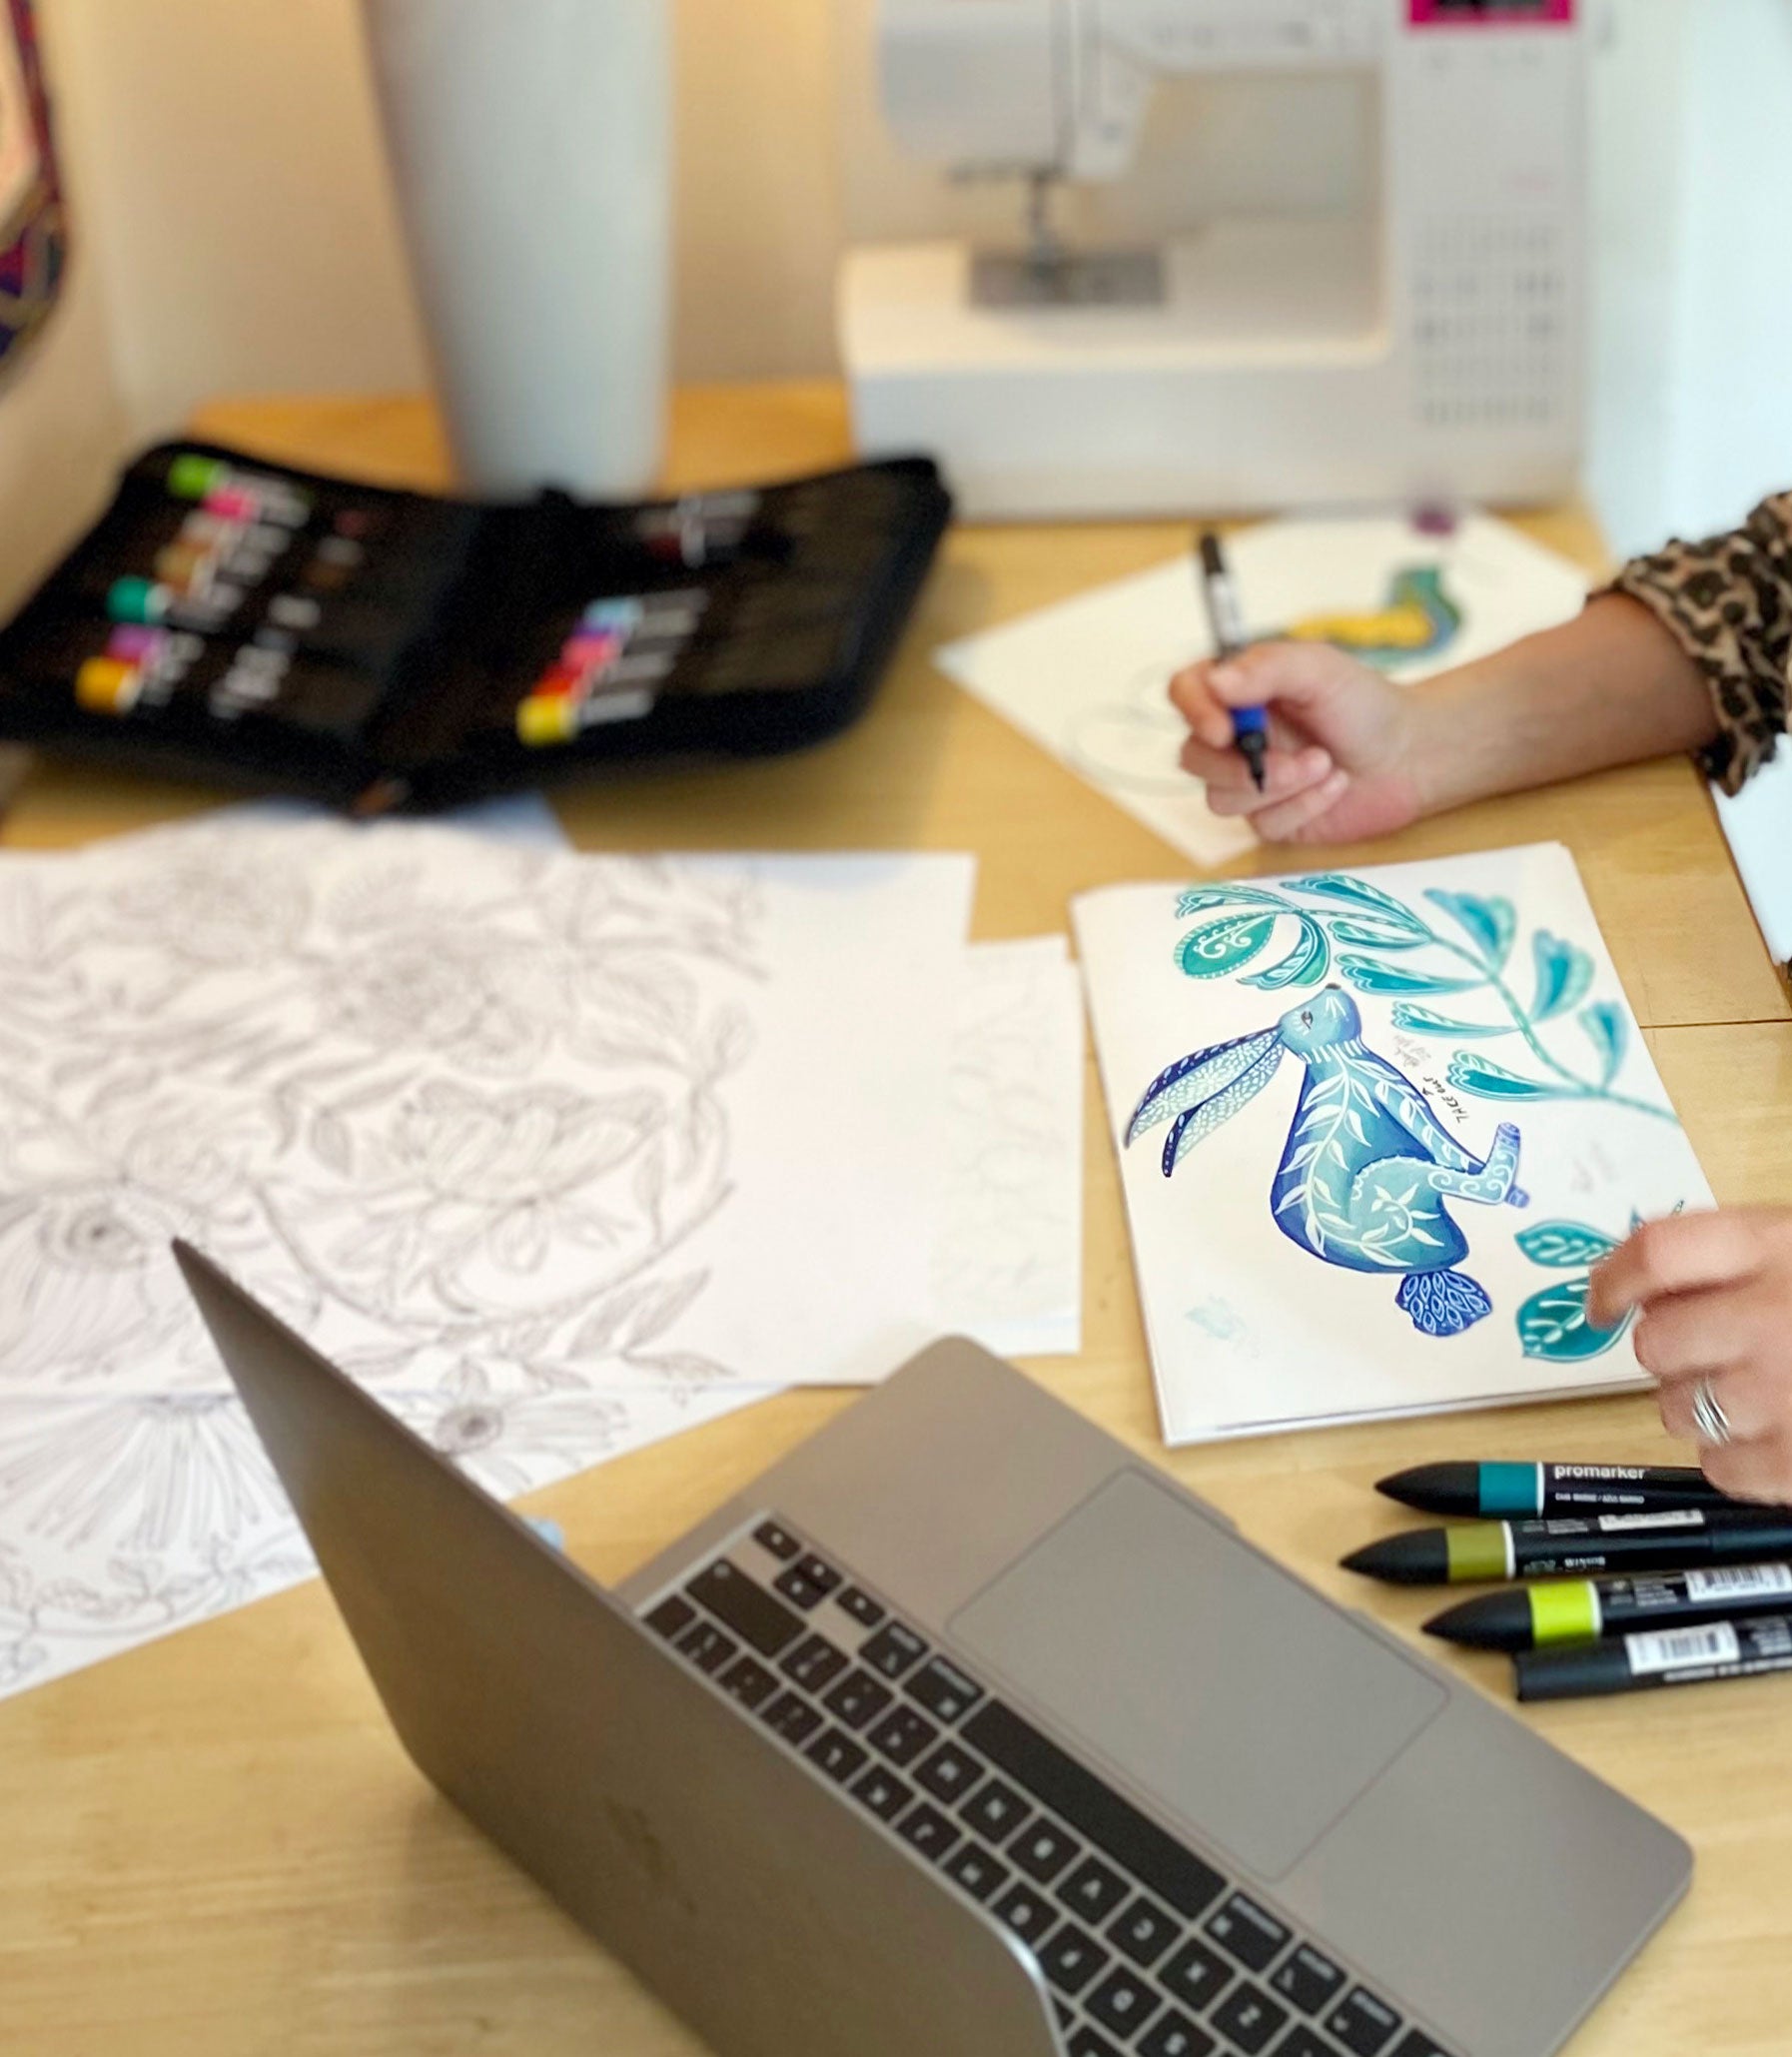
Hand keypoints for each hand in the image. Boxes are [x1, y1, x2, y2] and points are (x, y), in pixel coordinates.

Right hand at [1169, 641, 1424, 843]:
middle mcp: (1233, 736)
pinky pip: (1262, 824)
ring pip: (1221, 797)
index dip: (1193, 710)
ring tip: (1326, 765)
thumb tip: (1213, 682)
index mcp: (1237, 690)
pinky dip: (1302, 806)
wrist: (1411, 756)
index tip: (1223, 728)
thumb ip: (1266, 668)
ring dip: (1280, 785)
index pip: (1185, 692)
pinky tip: (1333, 788)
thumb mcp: (1318, 669)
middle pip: (1192, 756)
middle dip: (1241, 765)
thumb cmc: (1364, 704)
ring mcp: (1247, 780)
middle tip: (1295, 759)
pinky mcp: (1269, 818)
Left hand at [1589, 1210, 1791, 1501]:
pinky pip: (1716, 1466)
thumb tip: (1642, 1283)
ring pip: (1674, 1409)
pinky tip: (1779, 1434)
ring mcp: (1780, 1397)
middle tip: (1711, 1350)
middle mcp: (1770, 1319)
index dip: (1614, 1278)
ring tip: (1763, 1392)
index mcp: (1778, 1249)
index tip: (1601, 1301)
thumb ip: (1735, 1257)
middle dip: (1672, 1351)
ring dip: (1699, 1405)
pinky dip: (1735, 1457)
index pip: (1657, 1254)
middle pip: (1656, 1342)